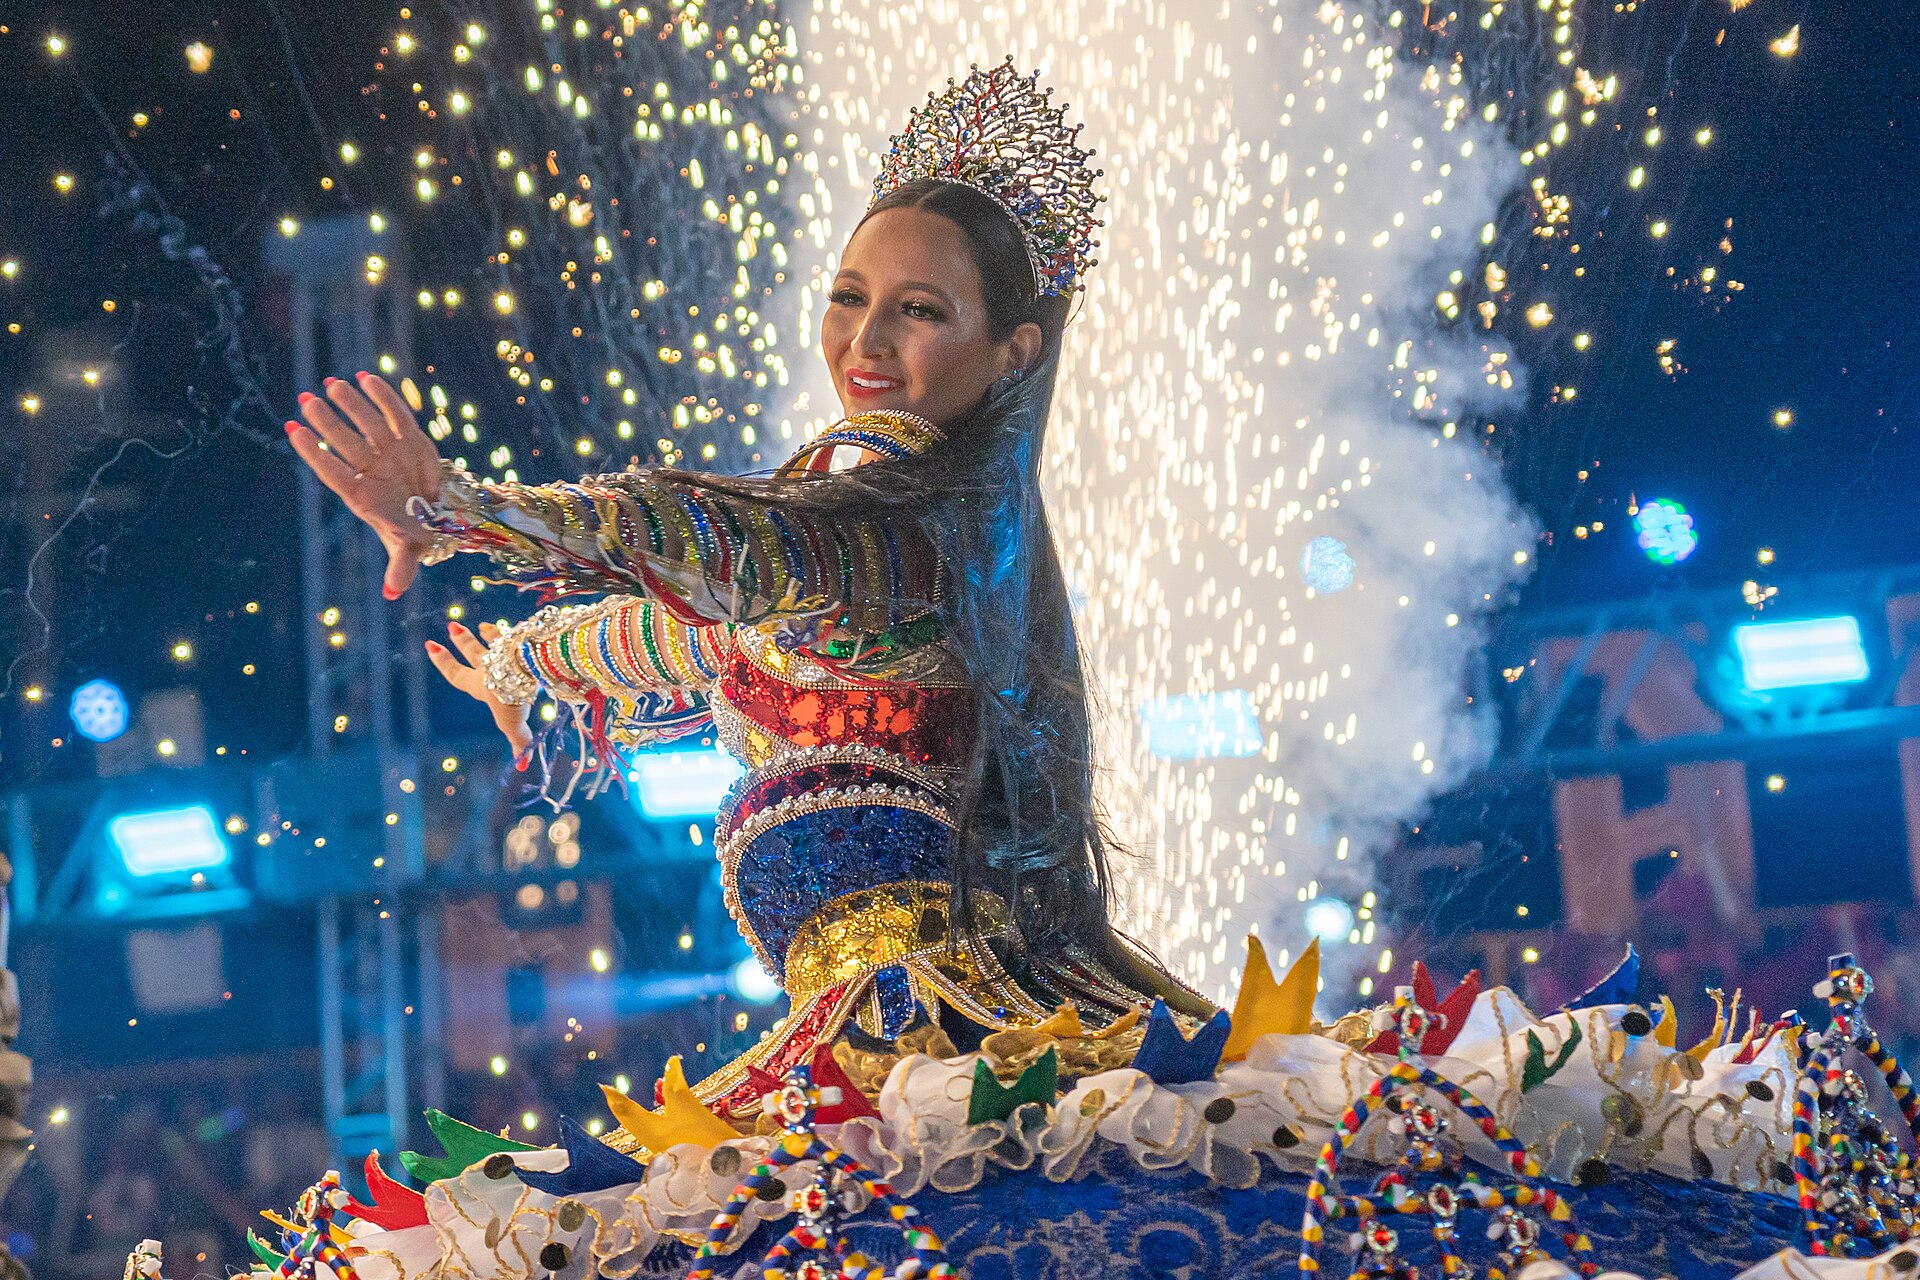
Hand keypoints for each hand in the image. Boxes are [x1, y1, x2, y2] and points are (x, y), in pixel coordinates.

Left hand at [285, 371, 444, 599]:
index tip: (293, 431)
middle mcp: (371, 469)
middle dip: (326, 423)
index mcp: (363, 495)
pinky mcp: (409, 437)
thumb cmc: (414, 532)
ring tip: (330, 385)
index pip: (333, 471)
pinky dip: (382, 397)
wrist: (437, 512)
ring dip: (348, 404)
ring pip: (364, 423)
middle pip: (345, 443)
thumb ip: (401, 568)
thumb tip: (392, 593)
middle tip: (308, 402)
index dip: (313, 453)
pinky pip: (394, 414)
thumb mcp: (409, 550)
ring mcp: (388, 451)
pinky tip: (365, 378)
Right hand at [425, 621, 534, 757]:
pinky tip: (522, 626)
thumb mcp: (513, 724)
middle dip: (463, 642)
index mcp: (480, 684)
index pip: (456, 673)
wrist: (525, 672)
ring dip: (490, 634)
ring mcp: (504, 651)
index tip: (430, 645)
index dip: (443, 662)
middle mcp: (489, 666)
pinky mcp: (522, 640)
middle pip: (473, 652)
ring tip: (483, 625)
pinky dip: (519, 632)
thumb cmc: (511, 699)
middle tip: (453, 627)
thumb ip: (518, 740)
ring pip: (495, 640)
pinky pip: (519, 635)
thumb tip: (523, 766)